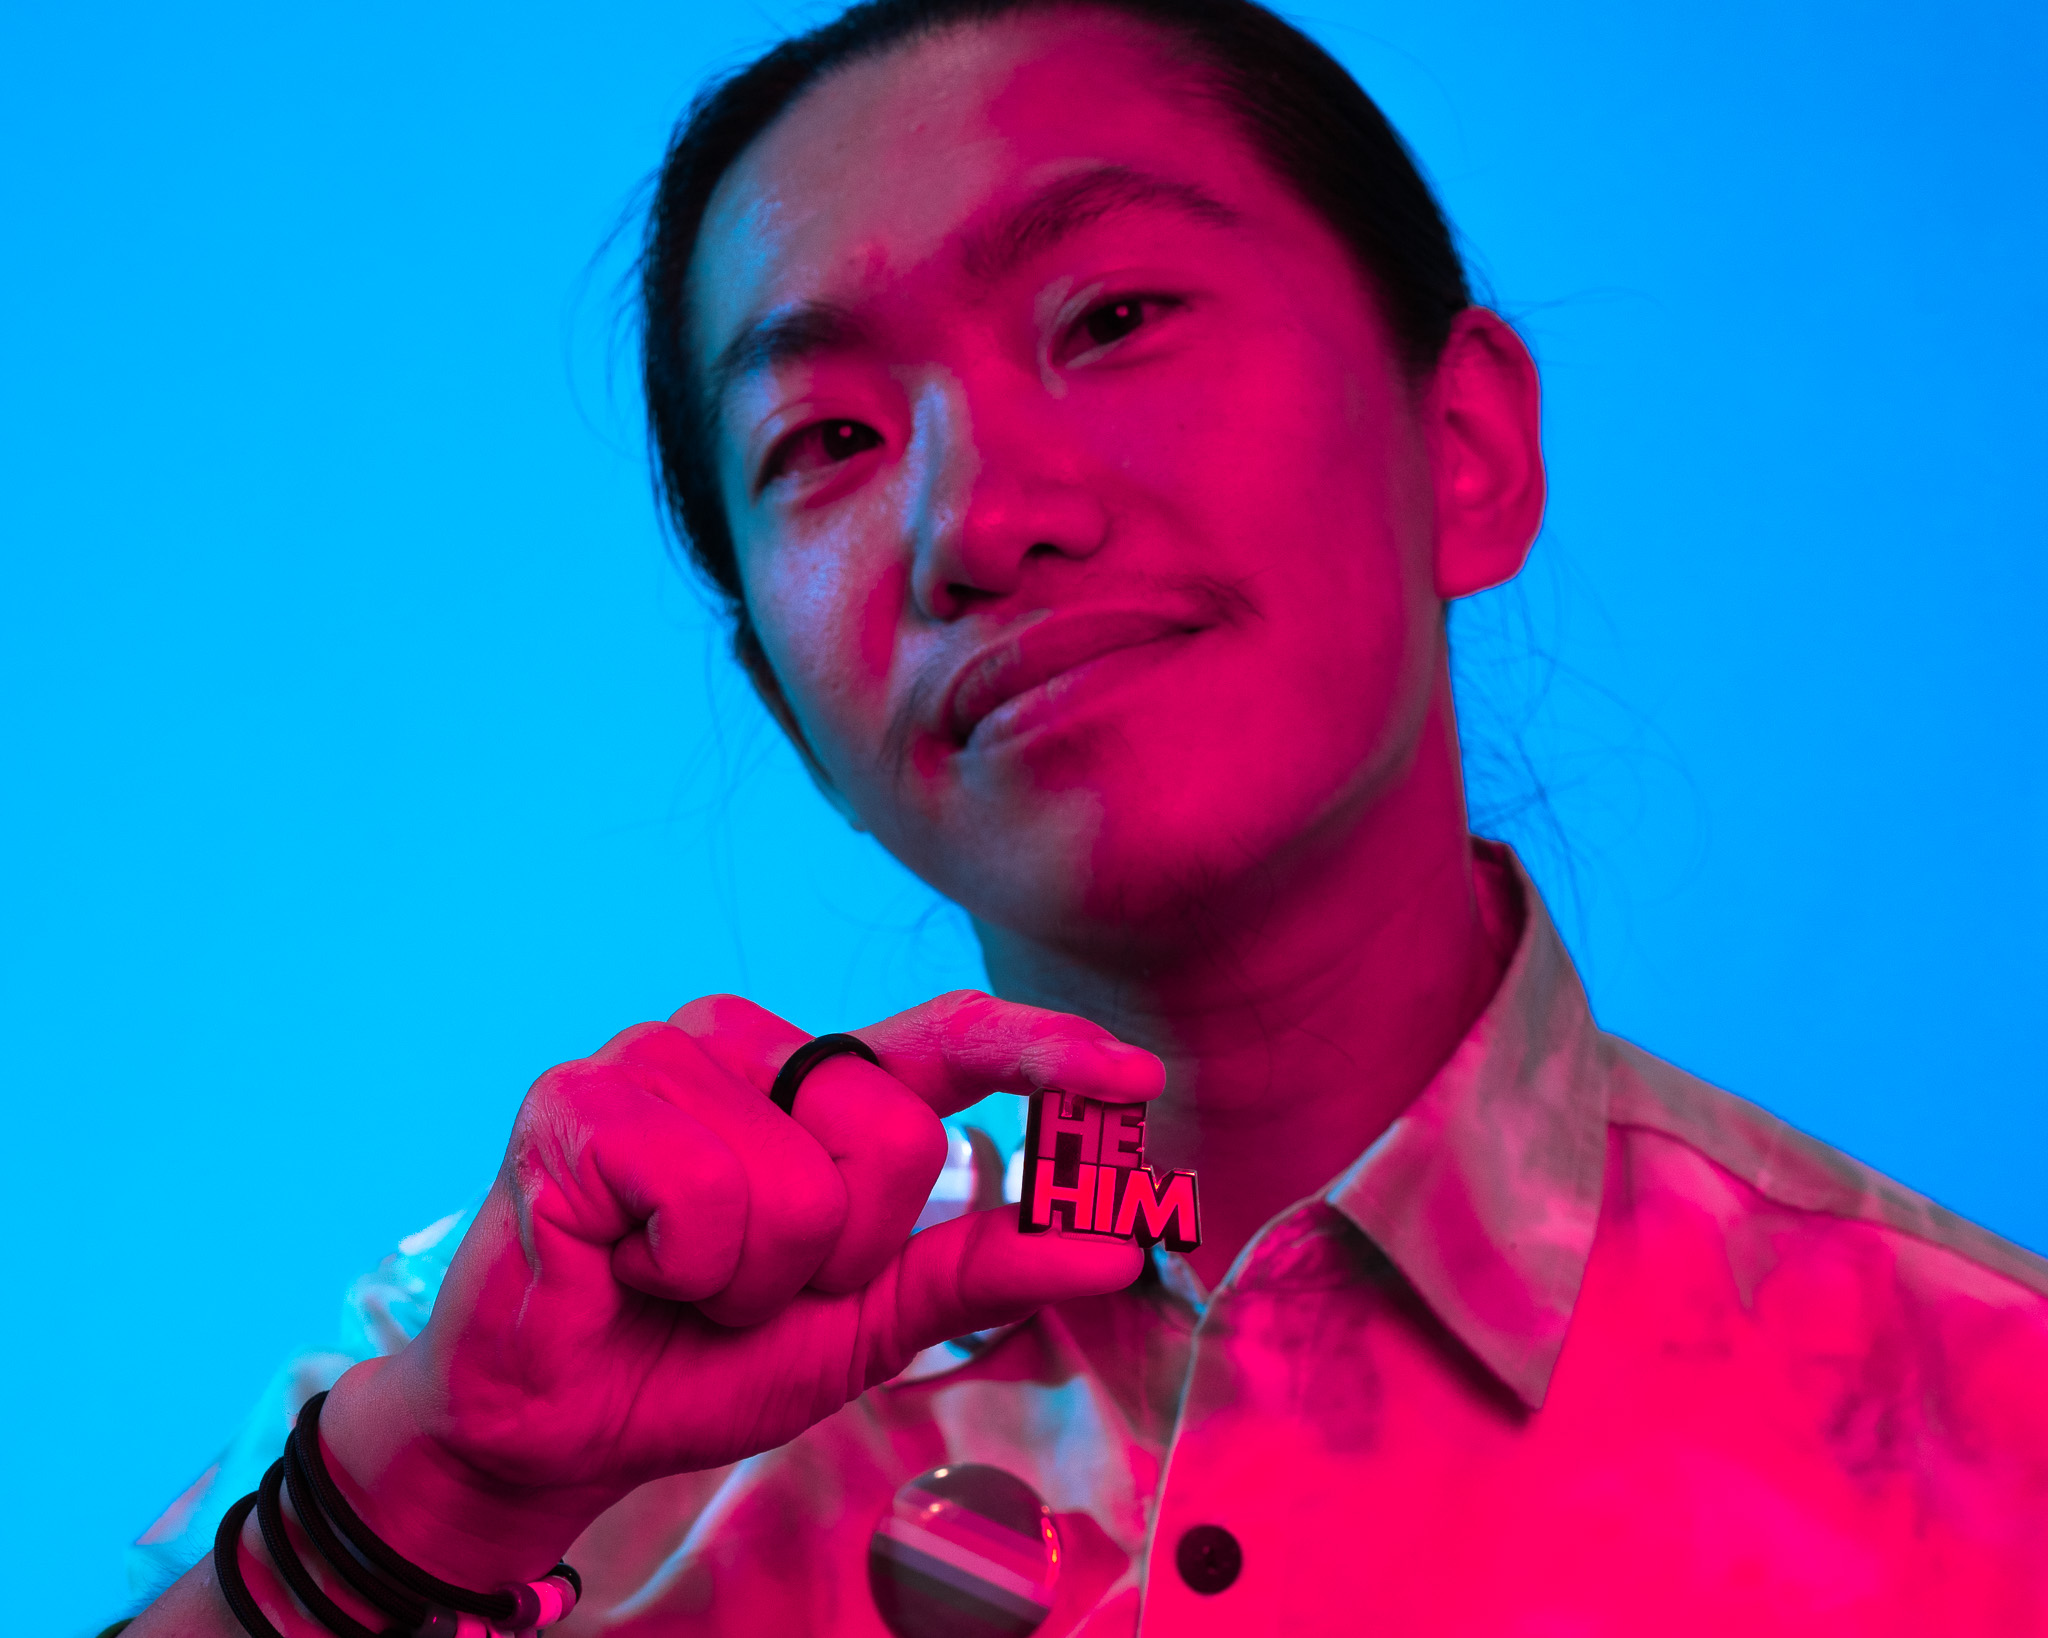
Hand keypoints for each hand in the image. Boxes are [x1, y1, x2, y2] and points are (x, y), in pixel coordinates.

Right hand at [319, 989, 1163, 1585]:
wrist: (553, 1428)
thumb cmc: (702, 1357)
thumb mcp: (862, 1324)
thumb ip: (974, 1272)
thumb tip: (1110, 1245)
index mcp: (814, 1085)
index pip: (946, 1037)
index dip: (1042, 1050)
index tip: (1136, 1077)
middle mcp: (742, 1044)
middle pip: (894, 1131)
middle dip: (842, 1253)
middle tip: (749, 1285)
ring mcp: (656, 1058)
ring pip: (799, 1177)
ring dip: (753, 1278)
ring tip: (678, 1278)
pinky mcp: (579, 1101)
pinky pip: (705, 1191)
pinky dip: (684, 1266)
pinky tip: (624, 1264)